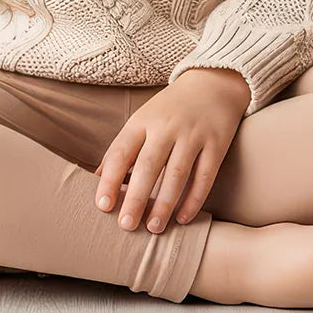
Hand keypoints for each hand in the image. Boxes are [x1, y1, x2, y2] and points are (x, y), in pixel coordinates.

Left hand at [94, 68, 249, 233]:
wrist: (212, 83)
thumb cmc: (169, 109)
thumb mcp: (141, 120)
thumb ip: (121, 149)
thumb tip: (96, 180)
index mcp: (142, 121)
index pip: (121, 151)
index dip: (110, 179)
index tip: (102, 206)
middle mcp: (166, 127)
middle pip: (148, 165)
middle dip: (136, 197)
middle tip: (126, 226)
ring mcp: (193, 134)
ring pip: (177, 173)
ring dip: (164, 203)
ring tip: (154, 228)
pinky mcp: (217, 144)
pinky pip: (205, 176)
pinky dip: (194, 199)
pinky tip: (183, 218)